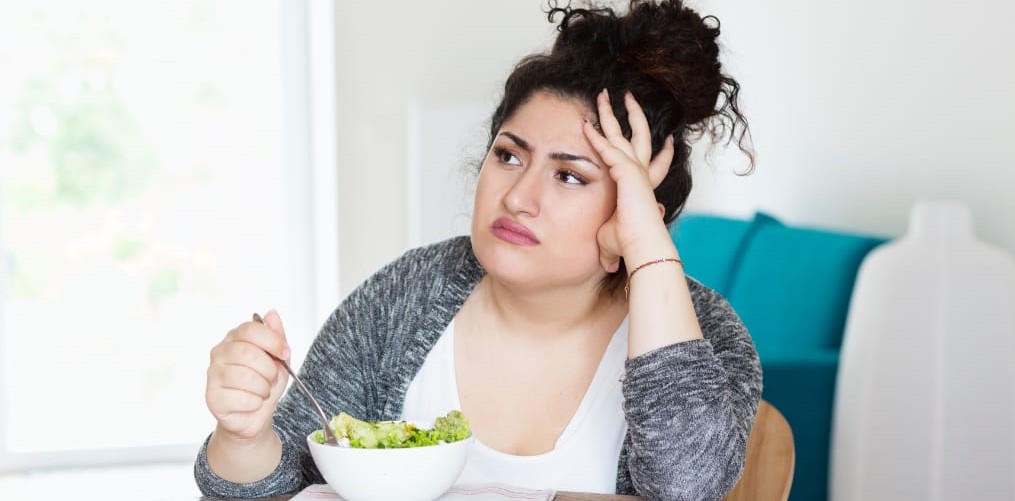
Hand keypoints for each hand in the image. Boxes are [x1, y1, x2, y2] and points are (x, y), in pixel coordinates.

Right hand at [205, 309, 289, 442]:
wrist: (255, 414)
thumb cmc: (265, 383)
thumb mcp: (277, 358)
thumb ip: (276, 336)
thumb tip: (272, 314)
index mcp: (235, 338)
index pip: (250, 329)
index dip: (272, 340)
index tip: (284, 353)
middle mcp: (219, 352)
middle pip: (248, 353)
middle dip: (269, 369)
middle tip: (272, 378)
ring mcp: (212, 374)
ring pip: (246, 377)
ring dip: (263, 388)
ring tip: (262, 391)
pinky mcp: (212, 397)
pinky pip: (242, 398)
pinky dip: (255, 403)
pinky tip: (252, 403)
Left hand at [582, 89, 674, 272]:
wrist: (642, 246)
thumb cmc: (630, 245)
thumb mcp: (614, 240)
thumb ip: (609, 245)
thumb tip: (606, 265)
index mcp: (645, 187)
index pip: (655, 163)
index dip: (663, 151)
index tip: (668, 139)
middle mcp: (642, 174)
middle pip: (639, 136)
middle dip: (633, 115)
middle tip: (628, 96)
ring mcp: (634, 170)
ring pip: (622, 133)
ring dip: (611, 114)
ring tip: (603, 94)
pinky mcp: (625, 171)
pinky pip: (606, 148)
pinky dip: (595, 136)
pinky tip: (584, 124)